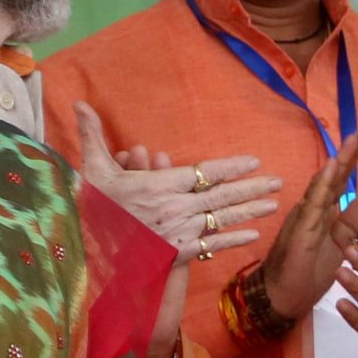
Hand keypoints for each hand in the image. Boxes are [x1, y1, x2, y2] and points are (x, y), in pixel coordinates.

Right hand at [74, 102, 279, 260]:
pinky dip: (233, 240)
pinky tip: (253, 235)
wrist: (88, 254)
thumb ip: (92, 137)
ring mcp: (179, 233)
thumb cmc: (93, 210)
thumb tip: (80, 103)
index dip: (231, 167)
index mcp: (159, 186)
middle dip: (252, 188)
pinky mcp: (178, 254)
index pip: (204, 173)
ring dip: (250, 211)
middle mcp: (175, 209)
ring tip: (274, 204)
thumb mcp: (91, 171)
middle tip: (278, 182)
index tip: (253, 161)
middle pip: (221, 196)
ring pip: (221, 219)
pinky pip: (212, 246)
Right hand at [261, 130, 357, 319]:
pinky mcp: (300, 231)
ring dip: (338, 162)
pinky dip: (322, 185)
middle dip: (349, 154)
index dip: (352, 160)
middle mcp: (311, 210)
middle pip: (332, 177)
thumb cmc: (307, 273)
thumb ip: (350, 224)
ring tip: (353, 141)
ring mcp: (304, 219)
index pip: (339, 181)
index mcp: (321, 213)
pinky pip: (312, 205)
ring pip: (322, 185)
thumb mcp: (338, 247)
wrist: (283, 299)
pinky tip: (331, 167)